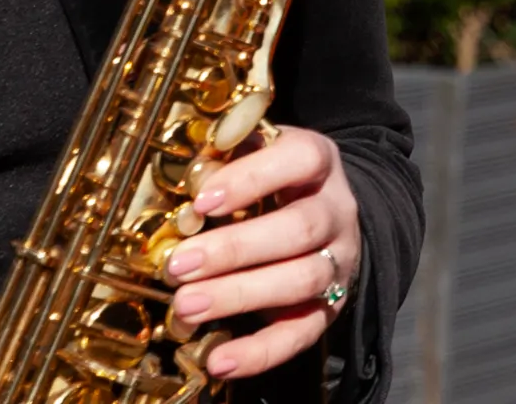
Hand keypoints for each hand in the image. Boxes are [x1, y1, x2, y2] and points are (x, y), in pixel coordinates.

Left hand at [164, 124, 362, 379]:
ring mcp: (337, 261)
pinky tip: (218, 360)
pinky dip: (260, 352)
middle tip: (178, 265)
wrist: (323, 217)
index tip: (202, 201)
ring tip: (186, 305)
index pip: (301, 159)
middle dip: (235, 249)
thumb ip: (224, 157)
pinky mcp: (329, 307)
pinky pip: (302, 333)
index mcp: (318, 163)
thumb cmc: (270, 183)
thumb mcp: (255, 156)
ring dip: (240, 294)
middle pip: (300, 228)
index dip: (253, 178)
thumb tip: (186, 172)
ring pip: (302, 279)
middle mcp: (336, 211)